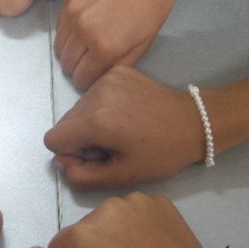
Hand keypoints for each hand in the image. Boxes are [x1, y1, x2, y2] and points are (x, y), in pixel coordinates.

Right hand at [44, 66, 203, 188]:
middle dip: (81, 138)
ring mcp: (106, 79)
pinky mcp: (117, 71)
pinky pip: (94, 93)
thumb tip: (60, 162)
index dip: (71, 153)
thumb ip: (82, 176)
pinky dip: (103, 106)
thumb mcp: (122, 176)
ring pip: (78, 108)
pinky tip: (127, 114)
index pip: (53, 139)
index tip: (98, 156)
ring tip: (122, 130)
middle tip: (113, 145)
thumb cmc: (161, 153)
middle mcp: (95, 94)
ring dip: (91, 122)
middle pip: (65, 122)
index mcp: (95, 121)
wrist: (194, 121)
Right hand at [55, 0, 192, 88]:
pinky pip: (59, 28)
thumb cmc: (154, 5)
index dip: (89, 82)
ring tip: (86, 47)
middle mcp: (83, 33)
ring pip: (59, 47)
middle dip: (78, 69)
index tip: (96, 76)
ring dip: (70, 52)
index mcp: (105, 48)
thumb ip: (120, 65)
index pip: (82, 79)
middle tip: (92, 62)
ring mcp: (73, 14)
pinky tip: (83, 29)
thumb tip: (101, 78)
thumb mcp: (144, 43)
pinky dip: (67, 34)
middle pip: (67, 65)